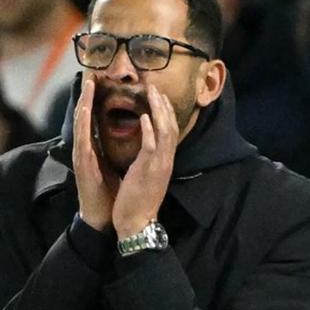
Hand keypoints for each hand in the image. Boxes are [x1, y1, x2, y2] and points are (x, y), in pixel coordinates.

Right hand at [73, 74, 118, 231]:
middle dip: (86, 96)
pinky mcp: (82, 165)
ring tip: (86, 85)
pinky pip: (82, 140)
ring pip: (81, 124)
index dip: (95, 101)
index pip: (93, 120)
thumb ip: (113, 150)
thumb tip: (123, 136)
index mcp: (94, 149)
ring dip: (82, 104)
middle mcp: (85, 150)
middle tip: (90, 75)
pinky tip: (84, 110)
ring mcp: (81, 156)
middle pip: (84, 117)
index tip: (100, 82)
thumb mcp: (113, 166)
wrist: (102, 217)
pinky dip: (82, 124)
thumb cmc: (108, 193)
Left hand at [113, 84, 177, 237]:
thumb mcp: (148, 176)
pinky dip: (150, 130)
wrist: (137, 223)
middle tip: (156, 86)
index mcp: (165, 161)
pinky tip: (145, 116)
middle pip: (171, 126)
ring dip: (159, 110)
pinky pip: (151, 146)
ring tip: (152, 92)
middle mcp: (166, 160)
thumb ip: (150, 160)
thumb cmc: (139, 201)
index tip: (159, 96)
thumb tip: (147, 147)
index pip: (170, 131)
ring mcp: (159, 165)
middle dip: (164, 105)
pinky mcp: (148, 171)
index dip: (166, 112)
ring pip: (165, 132)